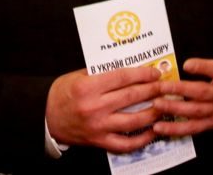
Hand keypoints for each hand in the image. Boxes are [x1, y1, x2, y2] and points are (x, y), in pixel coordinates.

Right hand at [46, 66, 161, 152]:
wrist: (46, 118)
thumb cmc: (63, 93)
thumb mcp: (78, 75)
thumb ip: (101, 72)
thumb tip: (130, 69)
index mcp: (88, 87)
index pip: (122, 77)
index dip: (142, 74)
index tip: (155, 72)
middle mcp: (94, 107)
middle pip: (131, 97)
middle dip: (152, 90)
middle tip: (165, 86)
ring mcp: (98, 126)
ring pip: (133, 120)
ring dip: (153, 113)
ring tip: (164, 106)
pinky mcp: (99, 141)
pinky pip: (125, 143)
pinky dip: (141, 139)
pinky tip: (152, 132)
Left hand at [151, 20, 212, 136]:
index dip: (203, 67)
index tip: (187, 64)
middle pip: (202, 93)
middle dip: (181, 90)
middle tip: (162, 86)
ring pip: (195, 111)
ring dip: (175, 109)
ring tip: (157, 103)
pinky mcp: (211, 123)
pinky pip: (193, 128)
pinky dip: (176, 129)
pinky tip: (160, 127)